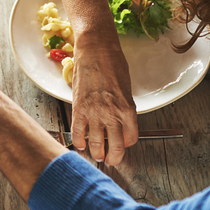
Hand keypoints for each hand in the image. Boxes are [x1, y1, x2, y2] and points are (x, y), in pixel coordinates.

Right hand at [67, 40, 137, 163]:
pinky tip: (81, 144)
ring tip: (96, 155)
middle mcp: (112, 114)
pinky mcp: (79, 108)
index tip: (123, 143)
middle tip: (111, 160)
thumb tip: (119, 120)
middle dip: (114, 157)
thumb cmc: (113, 63)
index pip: (131, 138)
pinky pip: (78, 133)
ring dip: (97, 153)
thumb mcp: (126, 88)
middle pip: (116, 147)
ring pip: (96, 144)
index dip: (127, 143)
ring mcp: (94, 113)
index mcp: (128, 109)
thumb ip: (124, 107)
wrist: (95, 49)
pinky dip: (79, 142)